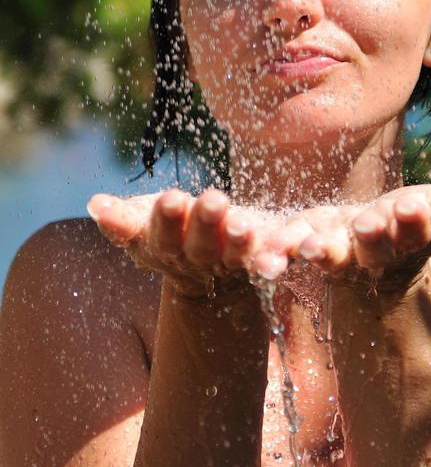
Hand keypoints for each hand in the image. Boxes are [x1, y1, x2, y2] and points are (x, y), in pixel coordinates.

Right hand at [86, 188, 285, 297]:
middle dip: (206, 224)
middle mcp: (198, 261)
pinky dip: (286, 251)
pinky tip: (299, 240)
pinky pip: (276, 257)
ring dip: (241, 242)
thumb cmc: (169, 230)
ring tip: (245, 223)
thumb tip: (95, 203)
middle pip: (201, 247)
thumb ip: (122, 218)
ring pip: (238, 257)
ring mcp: (233, 263)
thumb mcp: (143, 222)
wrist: (208, 268)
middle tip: (214, 200)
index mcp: (165, 249)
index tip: (172, 198)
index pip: (162, 237)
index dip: (167, 221)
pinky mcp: (265, 258)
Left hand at [250, 179, 430, 286]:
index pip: (412, 234)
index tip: (410, 206)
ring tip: (297, 250)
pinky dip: (271, 248)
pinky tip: (258, 243)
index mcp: (403, 242)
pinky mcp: (297, 245)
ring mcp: (332, 254)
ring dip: (311, 253)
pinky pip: (281, 248)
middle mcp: (367, 255)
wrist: (367, 243)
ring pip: (322, 257)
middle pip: (366, 252)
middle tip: (365, 225)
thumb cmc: (408, 218)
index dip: (412, 224)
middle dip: (366, 241)